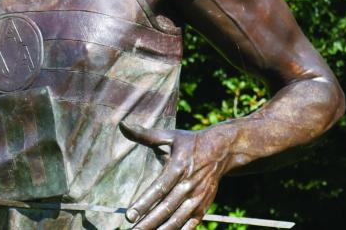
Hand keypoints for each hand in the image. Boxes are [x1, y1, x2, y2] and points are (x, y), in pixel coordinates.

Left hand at [119, 123, 236, 229]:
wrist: (222, 150)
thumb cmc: (189, 143)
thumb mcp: (169, 136)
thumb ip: (144, 134)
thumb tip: (122, 125)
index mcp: (178, 167)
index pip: (158, 189)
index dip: (143, 203)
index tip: (129, 215)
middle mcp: (188, 185)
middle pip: (166, 208)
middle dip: (148, 222)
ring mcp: (197, 197)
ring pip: (178, 219)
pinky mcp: (203, 205)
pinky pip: (191, 223)